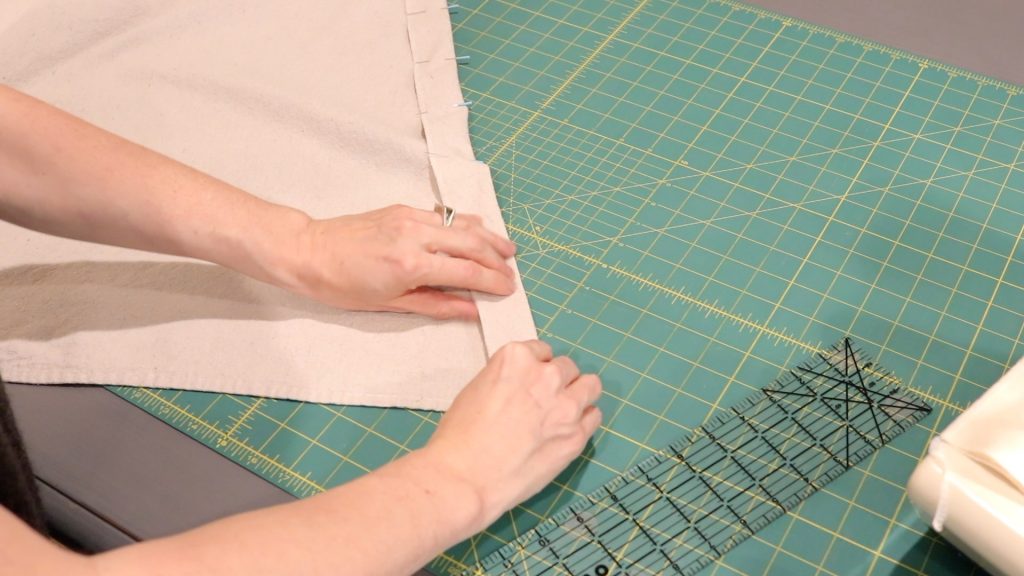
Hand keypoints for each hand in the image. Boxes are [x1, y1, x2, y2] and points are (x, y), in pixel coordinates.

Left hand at [289, 204, 516, 318]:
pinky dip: (465, 224)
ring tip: (506, 249)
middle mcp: (416, 236)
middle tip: (511, 273)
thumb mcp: (390, 304)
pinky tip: (476, 230)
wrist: (308, 253)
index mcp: (412, 265)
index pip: (467, 272)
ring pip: (462, 224)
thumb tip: (471, 309)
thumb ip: (436, 305)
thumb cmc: (342, 286)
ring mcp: (410, 218)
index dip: (493, 281)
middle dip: (496, 259)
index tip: (508, 289)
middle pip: (472, 245)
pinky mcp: (403, 210)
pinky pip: (444, 216)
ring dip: (488, 237)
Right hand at [422, 340, 602, 526]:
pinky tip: (567, 430)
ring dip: (578, 395)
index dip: (535, 368)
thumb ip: (507, 379)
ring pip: (590, 386)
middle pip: (566, 368)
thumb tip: (521, 386)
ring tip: (563, 412)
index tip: (529, 383)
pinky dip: (584, 420)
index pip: (541, 351)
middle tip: (543, 401)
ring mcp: (565, 406)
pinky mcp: (576, 436)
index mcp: (517, 358)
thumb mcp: (477, 388)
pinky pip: (594, 416)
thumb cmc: (460, 437)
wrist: (465, 477)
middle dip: (556, 382)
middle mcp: (546, 376)